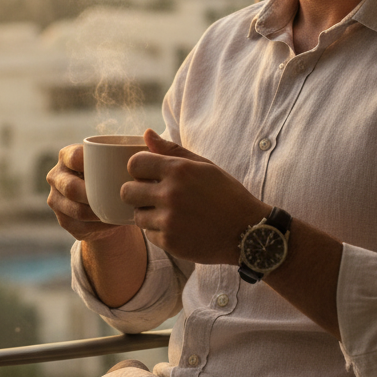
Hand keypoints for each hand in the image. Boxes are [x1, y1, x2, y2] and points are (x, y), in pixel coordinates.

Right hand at [46, 143, 136, 243]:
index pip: (73, 157)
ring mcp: (56, 200)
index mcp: (66, 156)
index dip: (89, 162)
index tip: (111, 169)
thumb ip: (134, 147)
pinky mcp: (63, 221)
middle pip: (71, 188)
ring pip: (76, 210)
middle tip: (118, 197)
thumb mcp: (120, 159)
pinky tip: (110, 223)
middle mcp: (56, 176)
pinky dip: (96, 227)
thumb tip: (149, 134)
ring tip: (116, 211)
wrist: (105, 201)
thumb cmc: (115, 173)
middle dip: (94, 194)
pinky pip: (79, 227)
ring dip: (97, 213)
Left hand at [123, 130, 267, 263]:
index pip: (134, 164)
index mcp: (178, 169)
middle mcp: (170, 194)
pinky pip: (149, 234)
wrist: (249, 233)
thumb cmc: (226, 195)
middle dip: (136, 193)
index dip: (138, 169)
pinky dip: (159, 232)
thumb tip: (147, 133)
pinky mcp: (170, 242)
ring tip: (168, 213)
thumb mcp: (204, 166)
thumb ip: (171, 150)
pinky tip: (178, 228)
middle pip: (127, 191)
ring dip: (147, 214)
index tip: (147, 175)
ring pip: (136, 215)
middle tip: (152, 196)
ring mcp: (169, 220)